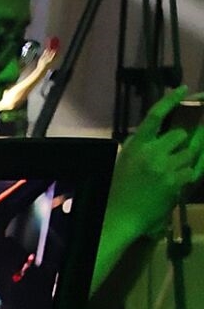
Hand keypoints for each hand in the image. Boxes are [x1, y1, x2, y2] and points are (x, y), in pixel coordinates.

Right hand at [109, 86, 203, 243]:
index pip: (155, 115)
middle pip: (180, 135)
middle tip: (171, 157)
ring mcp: (164, 167)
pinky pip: (191, 170)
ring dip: (183, 161)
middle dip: (179, 144)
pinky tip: (173, 185)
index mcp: (135, 146)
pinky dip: (185, 177)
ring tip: (170, 174)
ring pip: (189, 153)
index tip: (184, 90)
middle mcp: (151, 153)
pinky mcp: (175, 181)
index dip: (171, 100)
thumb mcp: (123, 163)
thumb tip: (158, 135)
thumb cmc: (117, 192)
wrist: (119, 218)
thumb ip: (140, 148)